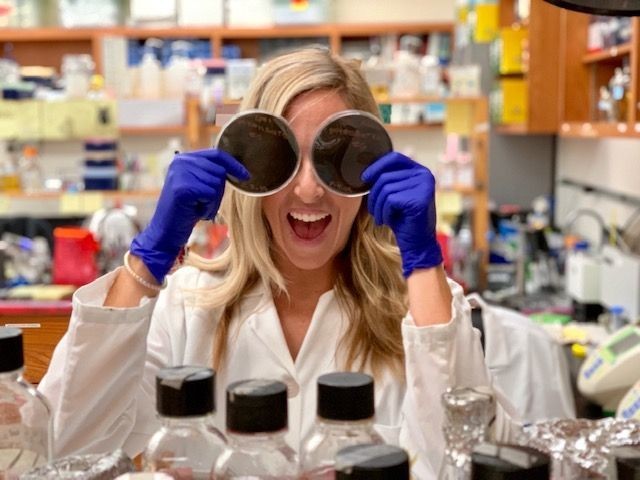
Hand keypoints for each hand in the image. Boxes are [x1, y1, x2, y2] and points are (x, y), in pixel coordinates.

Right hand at [130, 149, 248, 282]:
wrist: (166, 232)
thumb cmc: (185, 211)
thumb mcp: (198, 186)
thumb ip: (210, 173)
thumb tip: (236, 168)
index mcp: (184, 158)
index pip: (216, 154)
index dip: (233, 164)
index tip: (245, 175)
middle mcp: (180, 162)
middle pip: (219, 171)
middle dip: (218, 192)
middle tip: (203, 204)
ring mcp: (180, 173)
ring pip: (217, 184)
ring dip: (213, 201)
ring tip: (197, 208)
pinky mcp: (183, 188)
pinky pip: (210, 194)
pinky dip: (208, 207)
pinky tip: (196, 212)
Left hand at [362, 152, 441, 276]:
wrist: (416, 244)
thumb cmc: (403, 220)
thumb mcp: (395, 195)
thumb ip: (388, 180)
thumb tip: (366, 173)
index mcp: (420, 171)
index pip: (394, 158)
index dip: (377, 166)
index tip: (365, 178)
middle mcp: (425, 175)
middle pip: (385, 176)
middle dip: (374, 195)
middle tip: (376, 211)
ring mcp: (424, 186)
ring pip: (385, 188)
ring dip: (378, 206)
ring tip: (382, 217)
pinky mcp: (419, 199)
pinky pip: (390, 200)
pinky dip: (384, 212)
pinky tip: (388, 221)